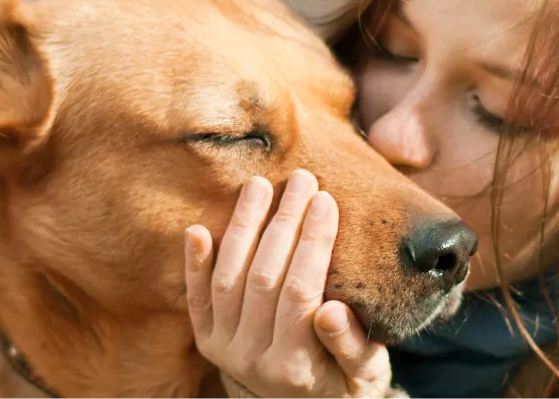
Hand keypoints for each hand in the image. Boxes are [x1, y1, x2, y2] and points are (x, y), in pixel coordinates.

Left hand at [184, 170, 392, 398]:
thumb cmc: (346, 381)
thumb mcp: (363, 371)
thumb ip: (350, 345)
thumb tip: (331, 312)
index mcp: (294, 367)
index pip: (300, 293)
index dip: (313, 244)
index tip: (327, 201)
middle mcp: (250, 360)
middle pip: (264, 279)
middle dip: (285, 224)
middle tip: (302, 180)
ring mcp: (223, 349)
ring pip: (228, 280)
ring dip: (243, 228)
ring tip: (260, 184)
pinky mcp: (206, 339)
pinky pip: (197, 298)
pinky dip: (194, 264)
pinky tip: (198, 229)